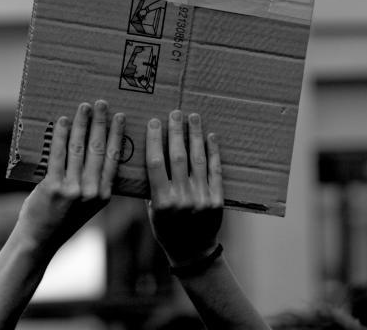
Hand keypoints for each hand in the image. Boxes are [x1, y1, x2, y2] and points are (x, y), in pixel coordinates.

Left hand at [15, 102, 123, 256]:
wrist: (38, 241)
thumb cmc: (62, 219)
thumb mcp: (88, 206)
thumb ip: (94, 183)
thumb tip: (95, 147)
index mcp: (104, 195)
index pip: (113, 158)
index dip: (117, 135)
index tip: (120, 117)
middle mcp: (91, 192)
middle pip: (98, 148)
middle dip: (100, 122)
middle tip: (102, 103)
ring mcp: (72, 190)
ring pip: (79, 148)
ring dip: (82, 123)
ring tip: (84, 107)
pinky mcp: (53, 188)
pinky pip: (58, 155)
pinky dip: (61, 135)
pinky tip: (63, 122)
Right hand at [146, 110, 223, 267]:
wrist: (193, 253)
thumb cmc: (167, 230)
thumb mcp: (152, 212)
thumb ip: (151, 186)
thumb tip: (149, 151)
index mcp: (161, 202)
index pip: (156, 163)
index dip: (154, 140)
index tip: (154, 121)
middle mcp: (181, 200)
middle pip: (178, 157)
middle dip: (175, 131)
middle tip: (175, 112)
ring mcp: (201, 199)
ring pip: (197, 160)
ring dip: (195, 135)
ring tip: (193, 117)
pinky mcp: (217, 200)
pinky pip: (215, 171)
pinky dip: (213, 152)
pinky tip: (211, 136)